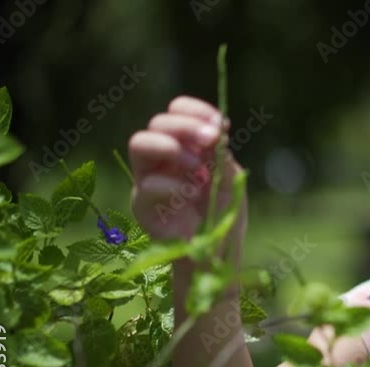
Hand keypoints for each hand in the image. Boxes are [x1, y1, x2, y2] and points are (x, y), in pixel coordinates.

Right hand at [128, 95, 246, 263]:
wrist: (215, 252)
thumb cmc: (221, 213)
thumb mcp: (230, 179)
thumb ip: (222, 155)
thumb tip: (217, 130)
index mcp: (185, 145)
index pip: (177, 111)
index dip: (196, 111)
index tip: (220, 125)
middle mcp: (162, 157)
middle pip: (157, 122)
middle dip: (186, 126)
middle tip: (211, 140)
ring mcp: (148, 178)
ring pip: (139, 142)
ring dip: (172, 148)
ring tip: (198, 169)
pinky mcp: (142, 204)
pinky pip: (148, 184)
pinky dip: (175, 185)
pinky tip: (192, 195)